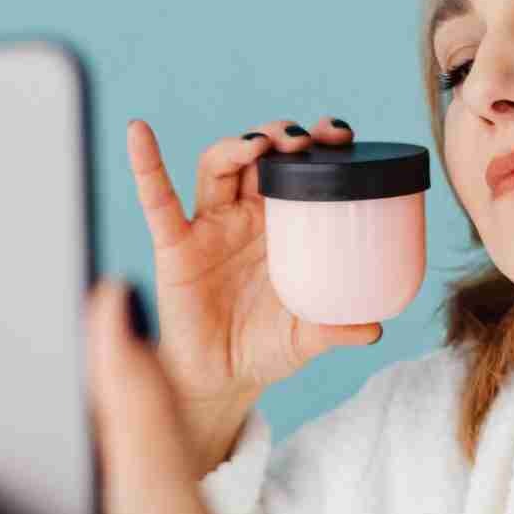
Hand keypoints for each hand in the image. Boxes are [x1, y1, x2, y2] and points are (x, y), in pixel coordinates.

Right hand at [126, 117, 381, 470]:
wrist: (220, 380)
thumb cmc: (264, 350)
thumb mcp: (306, 338)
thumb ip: (336, 329)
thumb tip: (374, 327)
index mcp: (281, 226)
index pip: (299, 168)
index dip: (317, 145)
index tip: (340, 135)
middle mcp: (245, 217)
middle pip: (258, 155)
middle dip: (279, 136)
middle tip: (303, 138)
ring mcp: (209, 227)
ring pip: (218, 166)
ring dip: (237, 145)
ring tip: (261, 144)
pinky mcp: (175, 246)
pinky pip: (157, 201)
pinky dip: (146, 165)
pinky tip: (139, 133)